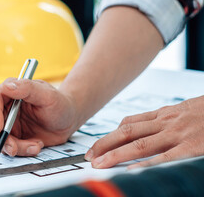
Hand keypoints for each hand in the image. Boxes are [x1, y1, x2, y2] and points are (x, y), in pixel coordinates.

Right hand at [0, 78, 78, 156]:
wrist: (68, 120)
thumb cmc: (60, 104)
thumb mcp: (48, 95)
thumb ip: (28, 88)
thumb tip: (8, 86)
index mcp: (12, 90)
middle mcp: (6, 106)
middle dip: (1, 137)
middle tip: (14, 148)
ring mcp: (8, 122)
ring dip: (14, 146)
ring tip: (35, 146)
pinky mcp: (12, 136)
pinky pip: (8, 147)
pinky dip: (21, 151)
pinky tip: (36, 145)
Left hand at [85, 95, 203, 168]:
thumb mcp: (183, 109)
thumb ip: (162, 118)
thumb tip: (139, 126)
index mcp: (164, 114)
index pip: (129, 124)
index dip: (109, 136)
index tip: (96, 146)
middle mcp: (166, 122)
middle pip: (127, 133)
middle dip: (105, 145)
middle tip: (89, 157)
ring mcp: (178, 134)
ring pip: (139, 144)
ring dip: (116, 155)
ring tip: (99, 165)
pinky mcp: (193, 147)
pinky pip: (165, 157)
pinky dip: (146, 165)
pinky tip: (132, 172)